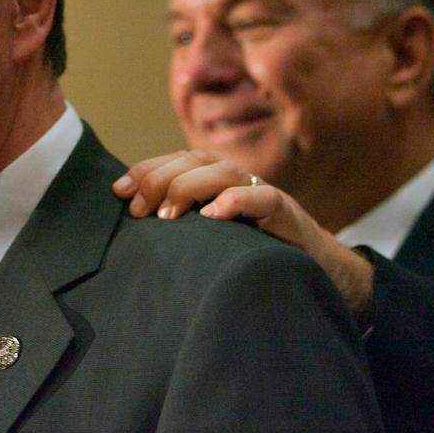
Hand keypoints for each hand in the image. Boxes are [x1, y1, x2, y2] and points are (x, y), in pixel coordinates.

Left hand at [112, 151, 374, 322]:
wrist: (315, 271)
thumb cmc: (250, 251)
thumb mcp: (207, 235)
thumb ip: (178, 224)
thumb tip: (128, 225)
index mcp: (212, 179)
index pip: (174, 161)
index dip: (144, 170)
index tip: (118, 192)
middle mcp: (234, 179)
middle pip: (192, 161)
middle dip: (159, 180)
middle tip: (138, 210)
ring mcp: (261, 192)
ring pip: (223, 172)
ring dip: (190, 187)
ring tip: (167, 215)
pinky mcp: (287, 213)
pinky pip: (263, 199)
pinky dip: (237, 202)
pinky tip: (214, 215)